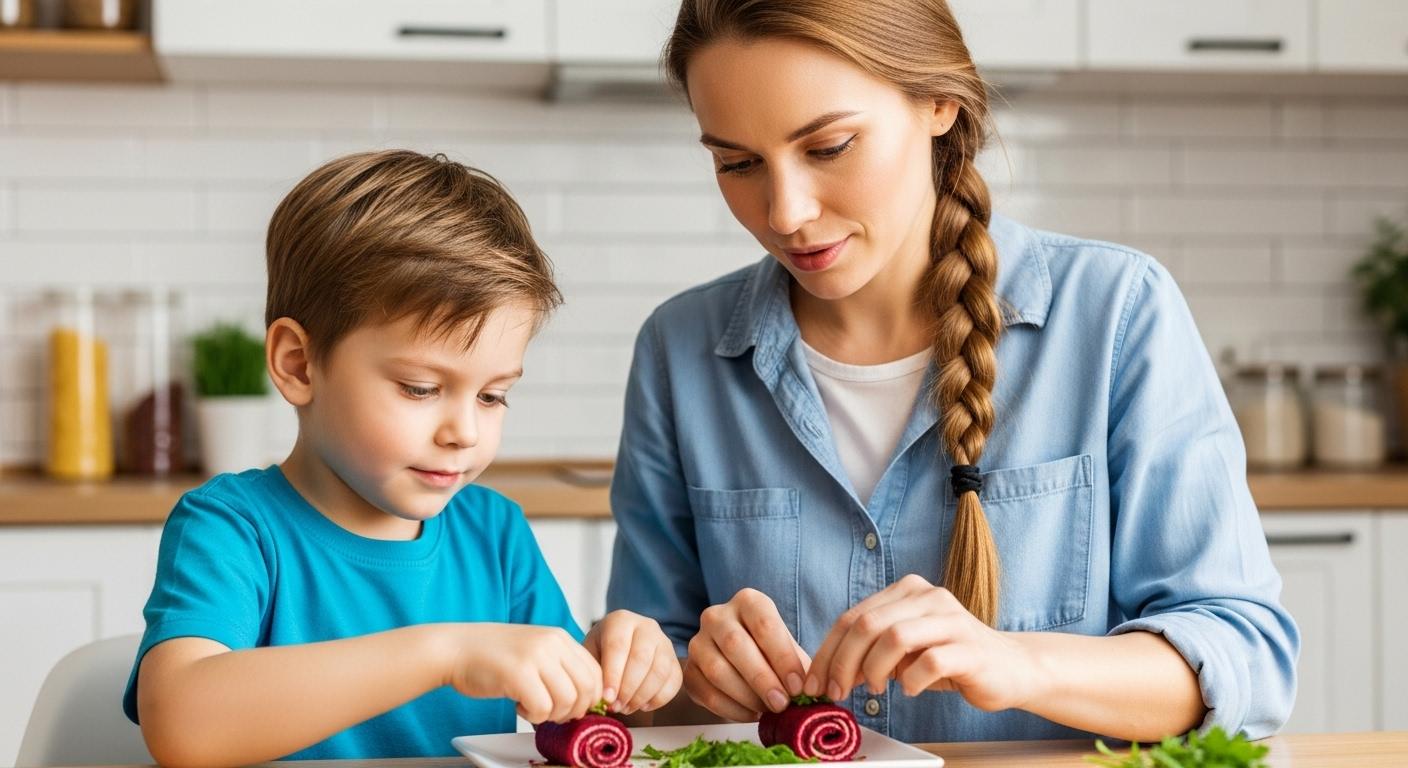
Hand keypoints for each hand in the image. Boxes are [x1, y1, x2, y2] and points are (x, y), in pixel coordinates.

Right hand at [444, 624, 602, 723]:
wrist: (455, 648)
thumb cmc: (492, 655)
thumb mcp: (534, 649)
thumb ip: (559, 666)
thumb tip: (586, 698)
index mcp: (559, 637)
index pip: (595, 673)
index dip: (589, 698)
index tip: (572, 707)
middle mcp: (552, 643)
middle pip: (587, 688)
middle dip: (575, 710)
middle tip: (553, 712)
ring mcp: (535, 657)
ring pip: (568, 700)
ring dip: (552, 714)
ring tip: (532, 707)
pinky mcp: (518, 674)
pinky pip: (542, 708)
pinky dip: (533, 716)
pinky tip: (519, 706)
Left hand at [583, 610, 682, 713]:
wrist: (620, 644)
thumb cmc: (601, 651)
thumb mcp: (590, 654)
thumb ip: (595, 673)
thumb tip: (603, 700)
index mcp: (621, 620)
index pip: (618, 646)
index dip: (613, 675)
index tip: (607, 698)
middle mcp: (646, 626)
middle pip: (641, 659)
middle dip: (627, 689)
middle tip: (616, 707)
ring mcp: (664, 642)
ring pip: (659, 671)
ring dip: (642, 696)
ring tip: (627, 708)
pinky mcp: (675, 659)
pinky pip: (674, 681)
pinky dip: (660, 699)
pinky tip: (643, 706)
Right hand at [684, 588, 810, 721]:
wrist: (739, 660)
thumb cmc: (770, 653)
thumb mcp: (787, 650)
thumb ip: (799, 667)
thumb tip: (816, 691)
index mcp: (748, 601)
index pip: (764, 625)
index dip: (782, 658)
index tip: (797, 686)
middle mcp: (717, 616)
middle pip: (736, 645)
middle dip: (762, 679)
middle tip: (782, 703)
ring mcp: (698, 642)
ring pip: (717, 670)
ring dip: (746, 695)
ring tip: (768, 710)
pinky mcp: (688, 670)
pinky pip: (706, 692)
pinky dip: (731, 709)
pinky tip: (751, 714)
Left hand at [803, 575, 1030, 712]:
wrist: (1010, 667)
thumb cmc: (950, 659)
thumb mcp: (905, 649)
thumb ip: (870, 650)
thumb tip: (828, 674)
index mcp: (907, 591)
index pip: (853, 616)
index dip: (827, 651)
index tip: (814, 683)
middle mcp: (929, 597)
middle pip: (867, 624)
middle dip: (843, 663)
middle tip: (837, 692)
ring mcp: (952, 619)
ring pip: (895, 638)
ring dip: (874, 670)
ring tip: (876, 689)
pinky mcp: (971, 647)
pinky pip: (930, 662)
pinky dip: (911, 680)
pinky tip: (909, 690)